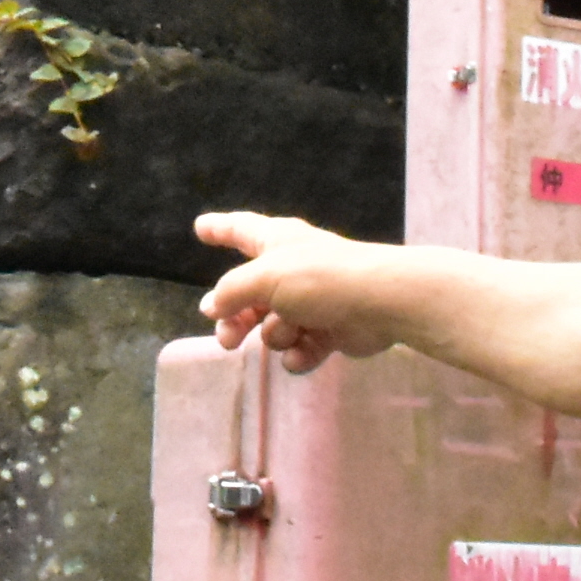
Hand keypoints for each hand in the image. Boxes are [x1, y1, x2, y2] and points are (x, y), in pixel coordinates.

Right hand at [193, 212, 405, 372]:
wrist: (380, 303)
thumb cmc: (319, 279)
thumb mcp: (263, 278)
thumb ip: (231, 292)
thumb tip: (212, 307)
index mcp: (275, 242)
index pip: (240, 230)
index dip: (219, 228)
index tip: (200, 226)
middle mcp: (291, 269)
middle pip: (248, 295)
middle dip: (236, 318)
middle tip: (226, 339)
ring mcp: (310, 302)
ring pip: (271, 326)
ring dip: (275, 334)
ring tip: (290, 332)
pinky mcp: (329, 331)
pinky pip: (299, 348)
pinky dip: (298, 354)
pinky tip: (302, 353)